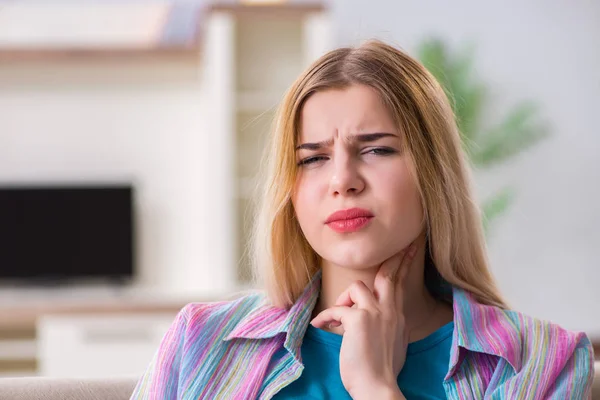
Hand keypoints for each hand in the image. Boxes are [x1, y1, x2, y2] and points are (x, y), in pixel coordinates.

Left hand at [310, 244, 416, 398]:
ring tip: (337, 318)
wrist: (378, 386)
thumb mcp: (394, 342)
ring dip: (343, 299)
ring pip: (356, 287)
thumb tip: (381, 318)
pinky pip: (336, 309)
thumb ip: (388, 324)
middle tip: (394, 248)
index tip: (410, 248)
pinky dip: (325, 317)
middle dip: (389, 259)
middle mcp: (388, 311)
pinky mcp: (357, 320)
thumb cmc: (382, 370)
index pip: (399, 284)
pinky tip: (321, 326)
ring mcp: (374, 313)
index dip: (403, 264)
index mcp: (396, 316)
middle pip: (387, 274)